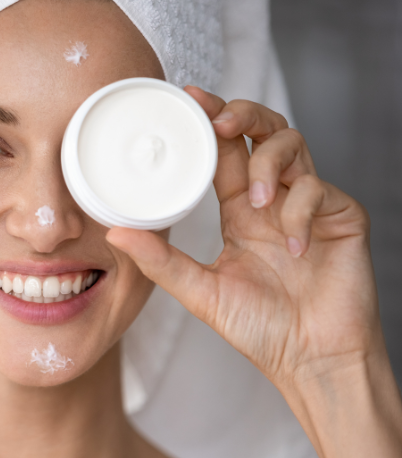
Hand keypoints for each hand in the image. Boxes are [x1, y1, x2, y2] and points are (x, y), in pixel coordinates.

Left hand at [107, 87, 385, 389]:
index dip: (210, 120)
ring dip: (270, 164)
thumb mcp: (201, 291)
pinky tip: (294, 246)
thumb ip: (161, 261)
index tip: (189, 97)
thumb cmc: (260, 329)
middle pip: (262, 132)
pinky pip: (320, 190)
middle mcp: (274, 200)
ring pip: (293, 146)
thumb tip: (114, 232)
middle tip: (220, 120)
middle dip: (242, 114)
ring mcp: (309, 204)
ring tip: (257, 202)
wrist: (312, 360)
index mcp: (240, 211)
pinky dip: (301, 212)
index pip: (225, 152)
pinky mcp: (343, 216)